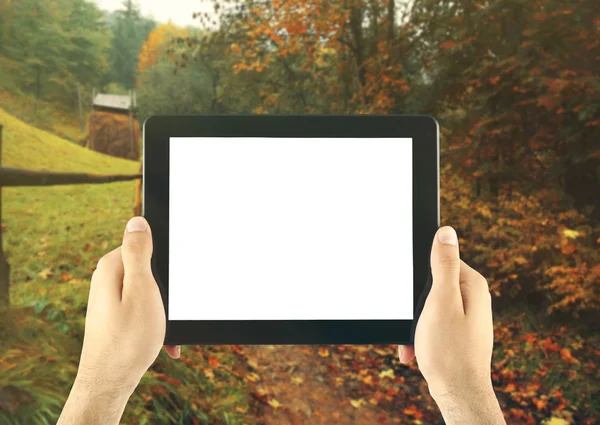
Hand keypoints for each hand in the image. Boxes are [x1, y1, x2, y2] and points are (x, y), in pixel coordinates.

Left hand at [58, 217, 179, 424]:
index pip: (144, 245)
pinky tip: (164, 342)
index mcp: (111, 267)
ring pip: (148, 293)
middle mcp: (106, 280)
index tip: (171, 284)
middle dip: (166, 291)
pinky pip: (142, 311)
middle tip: (170, 312)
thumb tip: (136, 222)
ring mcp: (109, 298)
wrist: (109, 383)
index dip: (164, 263)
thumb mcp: (142, 289)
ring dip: (163, 311)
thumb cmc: (128, 339)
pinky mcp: (114, 315)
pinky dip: (155, 324)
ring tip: (166, 333)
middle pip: (148, 270)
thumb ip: (138, 253)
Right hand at [399, 226, 503, 424]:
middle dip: (416, 307)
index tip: (415, 298)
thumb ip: (444, 265)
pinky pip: (434, 326)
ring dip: (416, 325)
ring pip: (430, 309)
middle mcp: (474, 298)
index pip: (441, 262)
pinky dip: (422, 337)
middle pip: (434, 286)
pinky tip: (416, 351)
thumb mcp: (441, 301)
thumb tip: (447, 232)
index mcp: (473, 285)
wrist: (459, 394)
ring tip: (414, 343)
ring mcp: (468, 317)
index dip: (421, 279)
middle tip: (414, 324)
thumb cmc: (448, 350)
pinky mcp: (460, 333)